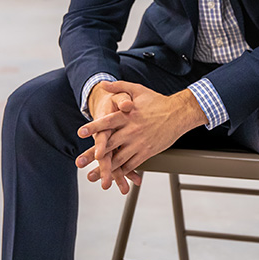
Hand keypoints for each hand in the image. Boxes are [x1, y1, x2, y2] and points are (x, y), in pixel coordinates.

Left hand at [76, 80, 207, 193]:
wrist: (178, 114)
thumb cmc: (157, 102)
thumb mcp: (138, 90)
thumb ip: (118, 87)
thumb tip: (102, 83)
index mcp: (128, 115)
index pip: (107, 122)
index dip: (94, 127)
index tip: (81, 132)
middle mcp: (132, 130)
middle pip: (109, 144)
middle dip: (93, 154)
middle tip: (79, 162)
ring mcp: (139, 143)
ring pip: (119, 159)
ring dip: (104, 169)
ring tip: (92, 176)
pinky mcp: (147, 152)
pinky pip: (131, 165)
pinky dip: (121, 172)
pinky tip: (112, 176)